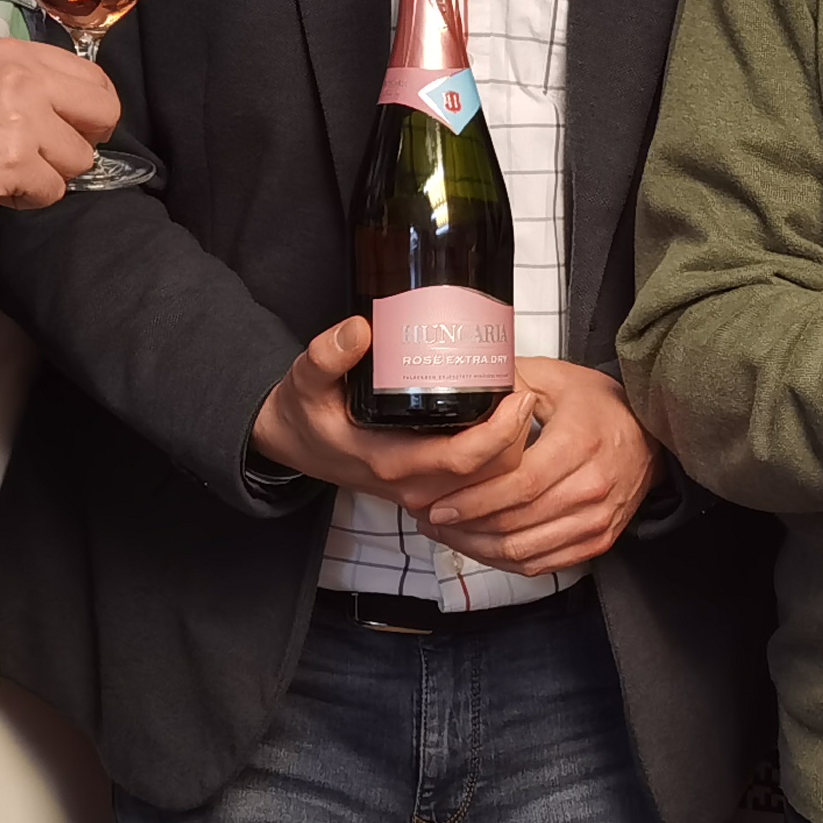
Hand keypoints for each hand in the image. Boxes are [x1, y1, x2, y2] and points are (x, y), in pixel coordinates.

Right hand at [0, 40, 119, 246]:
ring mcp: (20, 122)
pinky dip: (28, 198)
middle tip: (57, 155)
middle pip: (103, 113)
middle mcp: (24, 81)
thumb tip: (63, 105)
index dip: (93, 107)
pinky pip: (52, 192)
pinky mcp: (12, 165)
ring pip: (79, 160)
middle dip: (87, 140)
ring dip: (50, 174)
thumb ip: (18, 80)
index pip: (92, 75)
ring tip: (8, 171)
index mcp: (14, 54)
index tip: (80, 125)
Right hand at [251, 315, 534, 512]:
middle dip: (518, 435)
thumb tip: (359, 330)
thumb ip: (326, 356)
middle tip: (525, 388)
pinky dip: (500, 460)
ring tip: (517, 400)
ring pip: (490, 484)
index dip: (500, 432)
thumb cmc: (306, 413)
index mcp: (389, 462)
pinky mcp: (429, 490)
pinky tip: (505, 425)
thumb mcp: (304, 380)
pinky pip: (479, 486)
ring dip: (513, 447)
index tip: (519, 394)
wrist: (296, 445)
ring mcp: (423, 493)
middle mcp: (412, 485)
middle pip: (490, 475)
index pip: (462, 459)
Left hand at [424, 360, 658, 573]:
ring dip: (482, 549)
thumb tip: (463, 385)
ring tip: (450, 535)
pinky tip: (483, 547)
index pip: (520, 485)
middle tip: (433, 521)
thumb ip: (509, 382)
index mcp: (580, 442)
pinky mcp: (600, 539)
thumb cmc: (597, 404)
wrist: (650, 433)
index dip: (476, 500)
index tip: (441, 505)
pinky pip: (545, 563)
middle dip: (468, 527)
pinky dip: (508, 561)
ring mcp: (599, 518)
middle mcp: (594, 485)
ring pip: (528, 550)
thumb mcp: (554, 379)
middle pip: (519, 522)